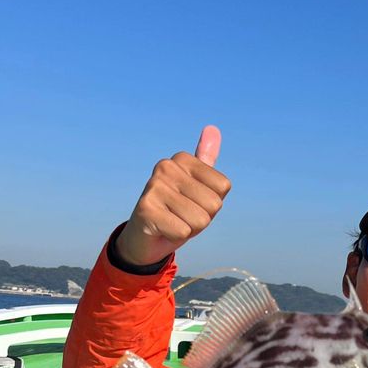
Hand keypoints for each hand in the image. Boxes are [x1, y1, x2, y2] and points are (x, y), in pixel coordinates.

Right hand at [116, 125, 231, 266]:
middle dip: (202, 218)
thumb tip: (213, 128)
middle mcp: (166, 167)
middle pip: (214, 204)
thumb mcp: (197, 187)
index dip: (212, 203)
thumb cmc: (176, 212)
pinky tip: (163, 230)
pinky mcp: (146, 209)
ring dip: (190, 228)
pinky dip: (176, 236)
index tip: (192, 203)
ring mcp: (154, 186)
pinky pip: (184, 231)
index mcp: (182, 159)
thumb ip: (205, 161)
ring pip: (200, 220)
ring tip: (173, 222)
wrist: (143, 238)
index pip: (223, 186)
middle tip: (181, 215)